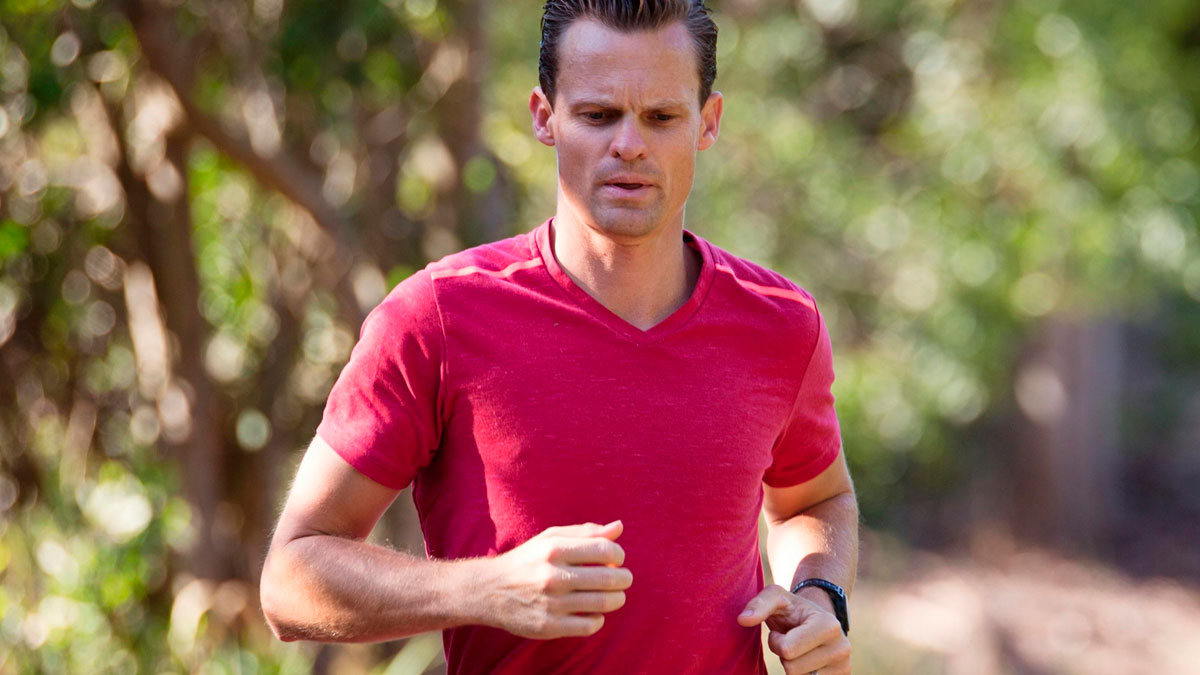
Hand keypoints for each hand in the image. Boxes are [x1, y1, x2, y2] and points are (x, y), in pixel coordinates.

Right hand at [482, 520, 631, 638]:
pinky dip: (598, 619)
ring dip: (617, 599)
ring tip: (615, 596)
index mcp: (554, 549)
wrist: (489, 591)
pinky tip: (593, 612)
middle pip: (609, 578)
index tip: (617, 559)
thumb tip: (619, 527)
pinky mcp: (548, 626)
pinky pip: (589, 625)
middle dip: (623, 578)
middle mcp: (552, 575)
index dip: (619, 554)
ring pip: (603, 603)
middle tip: (623, 579)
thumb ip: (585, 532)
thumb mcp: (550, 538)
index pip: (604, 549)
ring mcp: (551, 603)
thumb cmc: (527, 561)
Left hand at [738, 584, 849, 674]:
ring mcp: (844, 667)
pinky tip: (807, 663)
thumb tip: (742, 619)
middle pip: (792, 669)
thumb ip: (758, 604)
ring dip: (792, 667)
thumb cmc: (792, 609)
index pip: (787, 650)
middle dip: (784, 656)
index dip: (776, 642)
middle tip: (791, 641)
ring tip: (800, 650)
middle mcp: (842, 648)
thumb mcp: (775, 597)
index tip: (783, 632)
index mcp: (828, 625)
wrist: (816, 619)